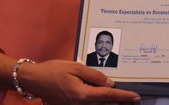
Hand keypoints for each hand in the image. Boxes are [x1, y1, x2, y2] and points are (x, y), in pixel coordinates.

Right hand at [21, 60, 139, 103]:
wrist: (33, 80)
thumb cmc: (52, 71)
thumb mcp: (75, 67)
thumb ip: (94, 75)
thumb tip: (109, 83)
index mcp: (82, 94)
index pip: (108, 95)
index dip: (123, 96)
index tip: (135, 96)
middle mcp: (80, 104)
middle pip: (105, 104)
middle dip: (120, 101)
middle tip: (134, 99)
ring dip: (110, 102)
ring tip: (123, 99)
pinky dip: (99, 102)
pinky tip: (104, 97)